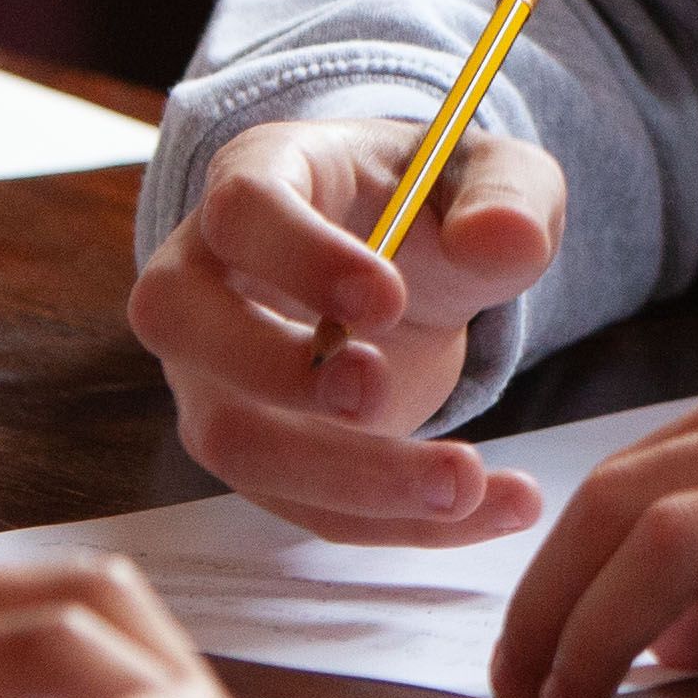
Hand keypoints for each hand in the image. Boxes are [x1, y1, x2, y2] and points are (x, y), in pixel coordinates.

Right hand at [129, 116, 572, 545]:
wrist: (418, 263)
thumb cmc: (436, 203)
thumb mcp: (496, 177)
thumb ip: (510, 195)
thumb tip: (505, 240)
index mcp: (261, 179)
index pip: (240, 210)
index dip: (299, 257)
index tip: (385, 299)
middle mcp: (207, 278)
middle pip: (188, 326)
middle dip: (278, 373)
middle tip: (377, 393)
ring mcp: (214, 374)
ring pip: (238, 442)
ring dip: (348, 478)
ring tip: (467, 482)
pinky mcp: (259, 448)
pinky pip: (308, 502)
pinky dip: (399, 520)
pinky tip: (497, 507)